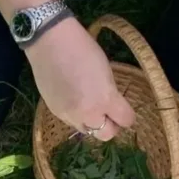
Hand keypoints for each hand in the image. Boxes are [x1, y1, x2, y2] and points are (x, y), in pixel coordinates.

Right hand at [25, 17, 133, 141]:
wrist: (50, 43)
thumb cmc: (83, 49)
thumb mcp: (106, 71)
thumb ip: (110, 94)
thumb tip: (111, 106)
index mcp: (105, 99)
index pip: (126, 120)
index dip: (128, 116)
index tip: (125, 110)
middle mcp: (88, 113)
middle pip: (106, 135)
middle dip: (111, 126)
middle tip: (109, 114)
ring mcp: (69, 115)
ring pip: (88, 131)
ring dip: (92, 123)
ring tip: (90, 106)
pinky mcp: (55, 112)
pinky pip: (71, 122)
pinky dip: (76, 116)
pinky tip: (74, 100)